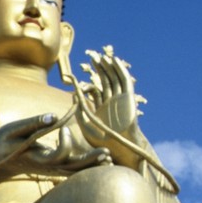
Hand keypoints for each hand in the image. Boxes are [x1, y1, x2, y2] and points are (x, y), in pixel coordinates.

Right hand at [0, 113, 112, 173]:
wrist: (2, 159)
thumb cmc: (6, 142)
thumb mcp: (13, 130)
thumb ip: (32, 123)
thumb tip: (54, 116)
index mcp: (37, 158)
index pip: (58, 156)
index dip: (65, 144)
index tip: (64, 128)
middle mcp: (48, 167)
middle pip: (73, 168)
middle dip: (90, 161)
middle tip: (106, 152)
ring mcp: (53, 169)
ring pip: (77, 171)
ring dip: (93, 165)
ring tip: (108, 157)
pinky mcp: (57, 167)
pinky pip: (76, 170)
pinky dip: (90, 166)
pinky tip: (103, 160)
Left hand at [75, 47, 144, 166]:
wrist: (117, 145)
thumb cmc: (101, 140)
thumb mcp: (85, 123)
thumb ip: (80, 108)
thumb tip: (73, 93)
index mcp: (101, 109)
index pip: (96, 90)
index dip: (91, 80)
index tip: (82, 69)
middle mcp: (111, 102)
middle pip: (106, 81)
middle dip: (100, 69)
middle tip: (93, 57)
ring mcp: (120, 99)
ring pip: (115, 79)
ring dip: (109, 68)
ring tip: (102, 57)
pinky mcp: (128, 98)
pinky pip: (124, 82)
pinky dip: (120, 71)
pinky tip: (114, 61)